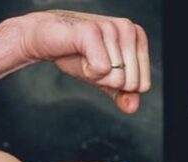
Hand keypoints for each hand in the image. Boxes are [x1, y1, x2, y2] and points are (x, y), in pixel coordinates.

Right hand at [16, 10, 151, 113]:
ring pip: (116, 78)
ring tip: (83, 55)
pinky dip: (86, 70)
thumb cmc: (77, 55)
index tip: (103, 67)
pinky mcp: (93, 31)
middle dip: (106, 81)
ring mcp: (112, 27)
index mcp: (138, 37)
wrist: (45, 38)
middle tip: (91, 61)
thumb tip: (132, 108)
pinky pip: (101, 70)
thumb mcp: (104, 78)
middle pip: (131, 83)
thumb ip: (122, 93)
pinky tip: (78, 53)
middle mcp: (128, 29)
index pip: (142, 85)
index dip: (118, 84)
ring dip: (94, 74)